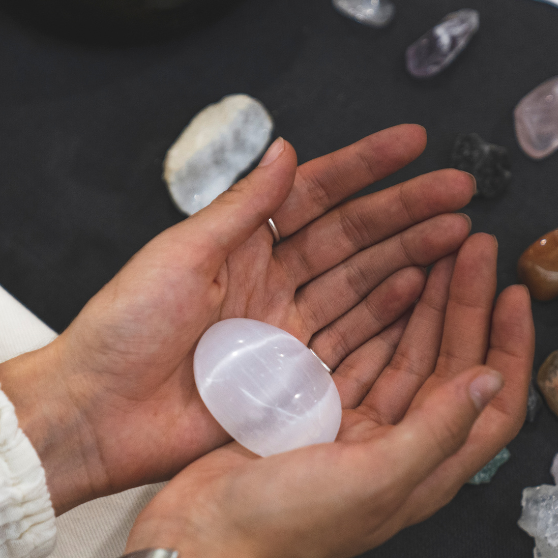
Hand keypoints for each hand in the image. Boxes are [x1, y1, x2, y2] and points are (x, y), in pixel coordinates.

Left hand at [0, 126, 475, 513]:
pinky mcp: (286, 380)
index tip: (413, 144)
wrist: (97, 413)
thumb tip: (286, 151)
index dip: (364, 168)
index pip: (314, 196)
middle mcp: (265, 284)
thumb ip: (241, 208)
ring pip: (357, 287)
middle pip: (348, 240)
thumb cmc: (123, 329)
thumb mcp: (181, 254)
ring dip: (406, 260)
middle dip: (404, 213)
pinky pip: (346, 343)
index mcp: (236, 247)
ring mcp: (280, 332)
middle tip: (460, 194)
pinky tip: (418, 291)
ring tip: (456, 237)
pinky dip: (385, 318)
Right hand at [124, 233, 533, 557]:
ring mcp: (353, 429)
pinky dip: (372, 323)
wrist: (208, 534)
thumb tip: (488, 379)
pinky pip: (356, 358)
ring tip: (435, 255)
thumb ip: (435, 430)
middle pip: (446, 367)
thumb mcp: (375, 478)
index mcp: (424, 471)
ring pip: (402, 356)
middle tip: (470, 248)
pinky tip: (382, 287)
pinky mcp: (312, 414)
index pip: (489, 403)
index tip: (513, 293)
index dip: (508, 347)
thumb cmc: (289, 520)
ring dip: (422, 308)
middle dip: (463, 308)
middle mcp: (397, 447)